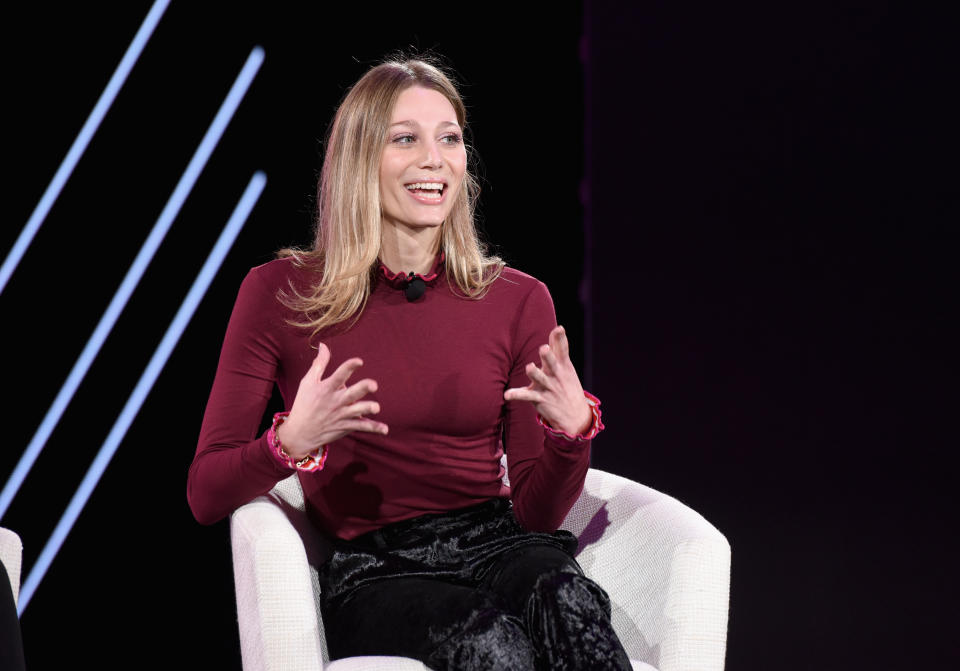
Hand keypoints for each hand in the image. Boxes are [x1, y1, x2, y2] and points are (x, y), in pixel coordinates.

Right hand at [277, 343, 387, 458]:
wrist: (299, 432)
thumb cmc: (304, 403)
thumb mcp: (308, 382)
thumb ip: (319, 363)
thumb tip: (324, 345)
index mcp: (326, 388)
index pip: (338, 375)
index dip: (349, 367)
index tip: (359, 361)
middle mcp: (335, 401)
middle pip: (351, 393)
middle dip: (362, 389)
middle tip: (373, 385)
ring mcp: (341, 415)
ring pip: (357, 411)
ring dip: (367, 409)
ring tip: (376, 407)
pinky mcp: (345, 426)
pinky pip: (361, 427)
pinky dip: (373, 428)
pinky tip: (385, 429)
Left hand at [503, 326, 592, 435]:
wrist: (575, 415)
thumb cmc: (567, 385)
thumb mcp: (566, 367)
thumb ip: (559, 349)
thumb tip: (558, 328)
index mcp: (563, 366)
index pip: (563, 350)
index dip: (560, 339)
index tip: (559, 329)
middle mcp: (556, 375)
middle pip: (552, 363)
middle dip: (548, 357)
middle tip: (544, 349)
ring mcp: (548, 387)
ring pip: (540, 379)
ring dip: (535, 374)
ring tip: (530, 367)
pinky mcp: (540, 399)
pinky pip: (526, 396)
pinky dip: (516, 395)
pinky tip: (507, 395)